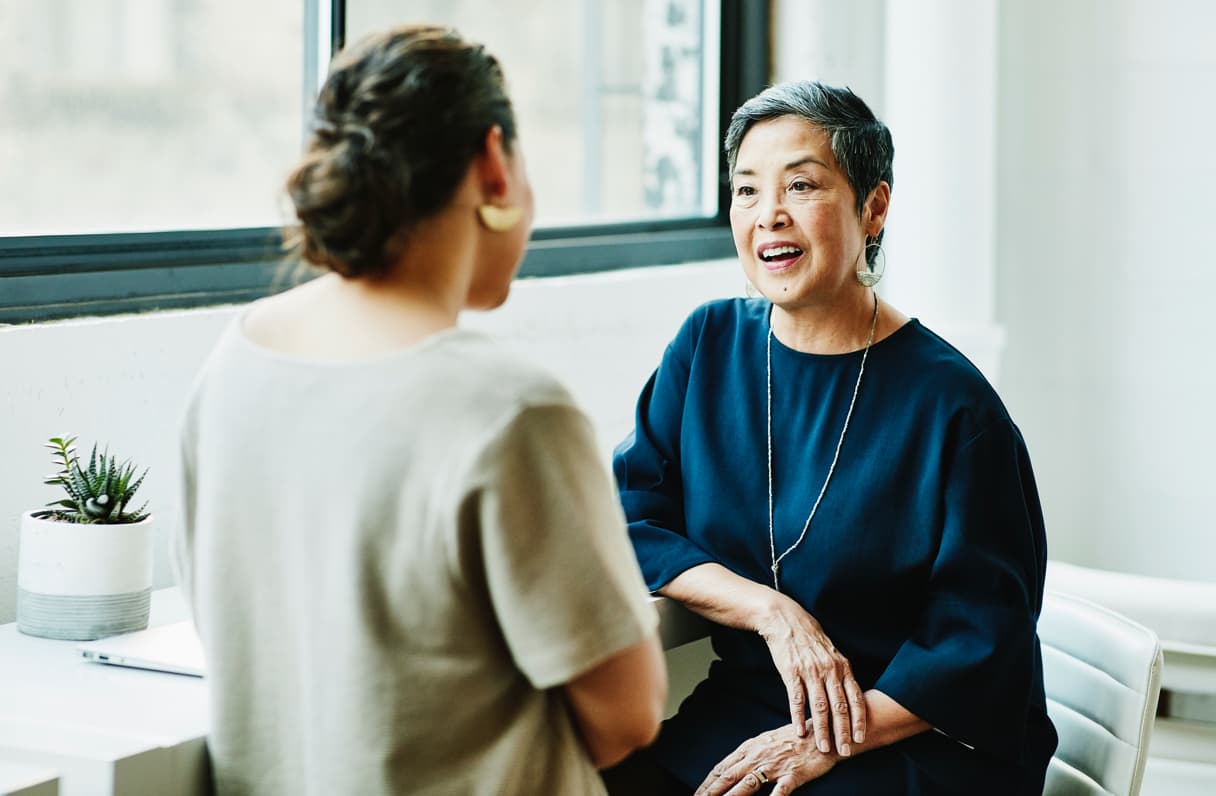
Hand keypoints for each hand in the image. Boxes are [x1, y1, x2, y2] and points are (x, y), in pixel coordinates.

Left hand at [693, 723, 835, 795]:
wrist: (824, 733)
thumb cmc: (794, 739)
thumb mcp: (766, 742)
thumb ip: (748, 755)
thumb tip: (729, 768)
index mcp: (751, 748)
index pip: (724, 767)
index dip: (708, 782)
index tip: (697, 793)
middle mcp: (759, 755)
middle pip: (729, 776)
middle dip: (711, 791)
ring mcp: (776, 765)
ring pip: (748, 784)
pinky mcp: (794, 774)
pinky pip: (780, 790)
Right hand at [755, 593, 865, 755]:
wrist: (786, 621)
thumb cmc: (811, 640)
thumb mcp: (832, 654)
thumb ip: (841, 675)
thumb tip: (851, 698)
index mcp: (842, 667)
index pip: (855, 698)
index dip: (859, 720)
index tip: (860, 738)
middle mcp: (829, 670)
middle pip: (839, 706)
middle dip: (843, 732)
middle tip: (845, 751)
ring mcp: (810, 671)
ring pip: (819, 707)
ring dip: (822, 730)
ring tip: (824, 748)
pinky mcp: (791, 672)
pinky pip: (797, 699)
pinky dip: (798, 717)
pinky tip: (800, 732)